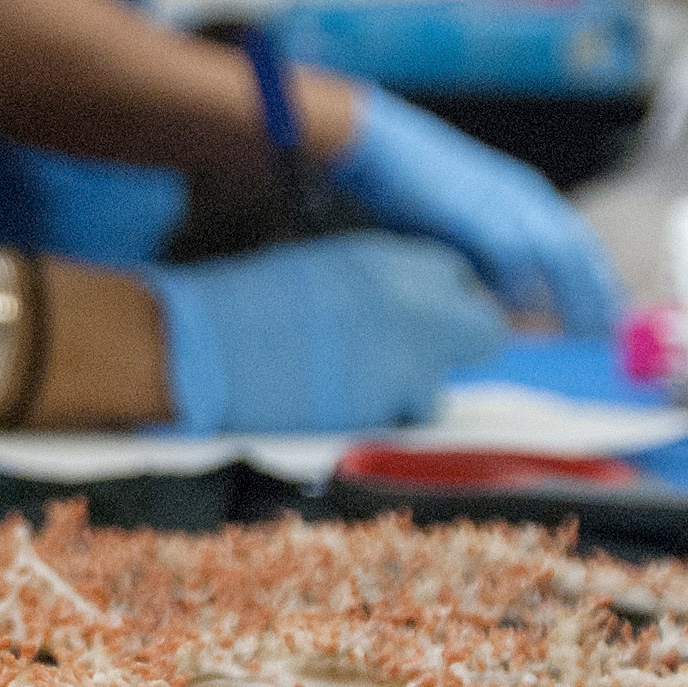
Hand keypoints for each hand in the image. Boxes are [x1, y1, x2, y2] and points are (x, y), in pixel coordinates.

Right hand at [137, 235, 506, 432]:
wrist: (205, 349)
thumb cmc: (241, 312)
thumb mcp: (319, 277)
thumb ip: (373, 291)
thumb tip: (401, 317)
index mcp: (386, 261)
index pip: (457, 278)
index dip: (444, 304)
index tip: (420, 323)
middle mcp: (412, 303)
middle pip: (483, 329)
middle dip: (458, 349)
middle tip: (415, 365)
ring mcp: (405, 358)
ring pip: (440, 388)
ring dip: (408, 396)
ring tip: (350, 396)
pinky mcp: (387, 406)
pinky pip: (403, 423)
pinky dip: (378, 425)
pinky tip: (335, 415)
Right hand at [323, 85, 624, 334]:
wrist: (384, 147)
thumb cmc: (413, 186)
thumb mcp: (462, 222)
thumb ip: (486, 256)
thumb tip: (502, 297)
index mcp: (526, 195)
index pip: (576, 243)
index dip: (593, 280)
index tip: (603, 315)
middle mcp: (527, 198)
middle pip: (577, 253)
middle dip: (593, 295)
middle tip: (602, 333)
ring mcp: (508, 204)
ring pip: (559, 257)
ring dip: (571, 296)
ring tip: (578, 332)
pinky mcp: (484, 215)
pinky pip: (516, 260)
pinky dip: (522, 289)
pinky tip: (521, 314)